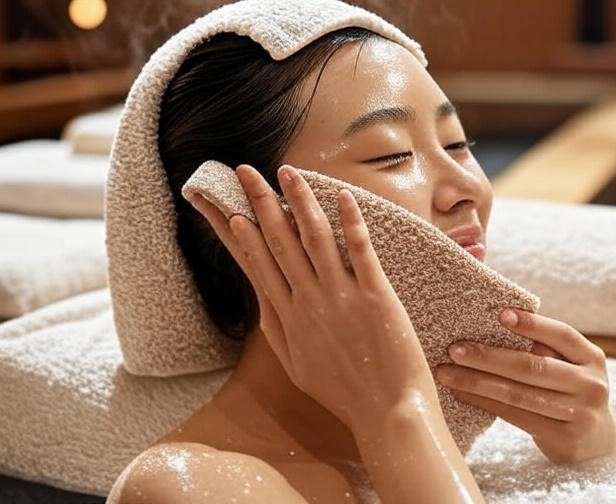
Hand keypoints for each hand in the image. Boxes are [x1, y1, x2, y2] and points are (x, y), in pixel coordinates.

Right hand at [186, 163, 438, 434]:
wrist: (385, 412)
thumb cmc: (342, 392)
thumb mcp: (296, 366)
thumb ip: (277, 330)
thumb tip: (263, 301)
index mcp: (287, 318)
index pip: (258, 265)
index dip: (243, 234)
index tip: (229, 208)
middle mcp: (308, 302)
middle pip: (279, 242)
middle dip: (261, 203)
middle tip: (247, 173)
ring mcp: (341, 297)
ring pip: (314, 238)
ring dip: (300, 201)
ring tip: (288, 173)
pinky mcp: (375, 296)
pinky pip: (360, 250)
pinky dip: (350, 221)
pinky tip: (342, 196)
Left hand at [436, 308, 615, 463]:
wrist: (597, 444)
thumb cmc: (570, 393)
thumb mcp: (570, 367)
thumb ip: (545, 348)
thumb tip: (498, 321)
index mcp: (592, 358)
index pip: (562, 335)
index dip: (532, 324)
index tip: (500, 314)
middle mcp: (591, 384)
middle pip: (532, 367)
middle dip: (488, 357)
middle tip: (454, 350)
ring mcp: (580, 414)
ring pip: (518, 394)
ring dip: (477, 383)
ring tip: (447, 373)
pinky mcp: (563, 439)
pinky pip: (515, 416)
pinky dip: (485, 403)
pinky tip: (462, 394)